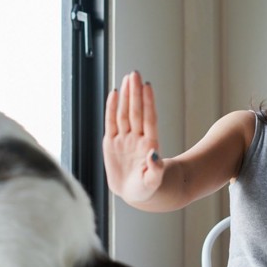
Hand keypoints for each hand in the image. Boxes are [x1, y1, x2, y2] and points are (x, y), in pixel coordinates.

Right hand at [103, 71, 164, 202]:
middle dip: (135, 92)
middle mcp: (136, 138)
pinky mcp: (111, 143)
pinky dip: (111, 108)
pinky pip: (110, 122)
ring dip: (126, 95)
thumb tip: (154, 155)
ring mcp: (124, 139)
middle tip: (135, 73)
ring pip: (124, 113)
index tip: (147, 86)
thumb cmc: (146, 188)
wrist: (133, 192)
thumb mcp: (152, 182)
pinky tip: (114, 93)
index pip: (149, 119)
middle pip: (136, 111)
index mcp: (148, 145)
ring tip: (128, 78)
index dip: (148, 102)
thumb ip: (155, 170)